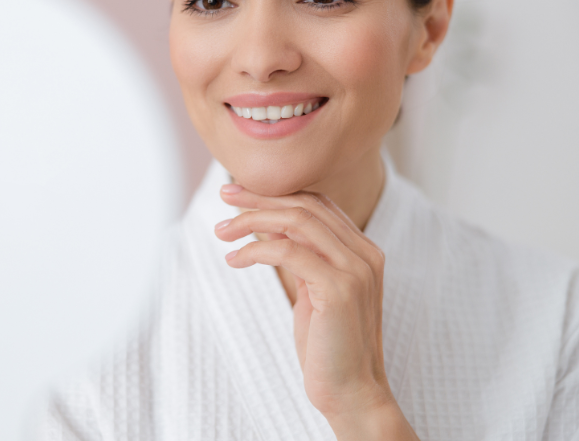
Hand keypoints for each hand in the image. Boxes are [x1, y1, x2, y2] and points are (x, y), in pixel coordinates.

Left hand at [214, 185, 416, 437]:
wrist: (351, 393)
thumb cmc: (328, 345)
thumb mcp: (314, 291)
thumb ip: (301, 257)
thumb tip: (265, 228)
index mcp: (363, 250)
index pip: (317, 204)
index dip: (277, 194)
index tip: (240, 193)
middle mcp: (365, 254)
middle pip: (306, 205)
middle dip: (260, 197)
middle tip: (225, 194)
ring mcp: (356, 269)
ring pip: (297, 222)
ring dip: (253, 220)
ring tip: (222, 230)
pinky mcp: (339, 288)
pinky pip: (289, 252)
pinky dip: (256, 250)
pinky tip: (234, 259)